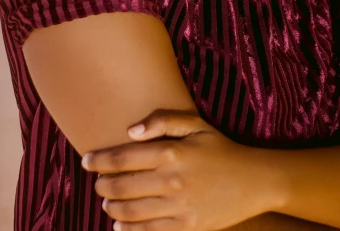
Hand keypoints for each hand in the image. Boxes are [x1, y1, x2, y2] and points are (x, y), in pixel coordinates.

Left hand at [81, 109, 267, 230]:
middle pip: (121, 186)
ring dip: (111, 207)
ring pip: (130, 211)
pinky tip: (119, 224)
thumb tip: (130, 131)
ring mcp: (178, 207)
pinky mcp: (186, 227)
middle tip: (96, 183)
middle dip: (102, 185)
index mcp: (171, 152)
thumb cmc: (221, 148)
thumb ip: (162, 120)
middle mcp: (171, 180)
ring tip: (106, 201)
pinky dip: (128, 229)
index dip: (99, 160)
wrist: (254, 181)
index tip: (86, 160)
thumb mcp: (195, 124)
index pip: (123, 157)